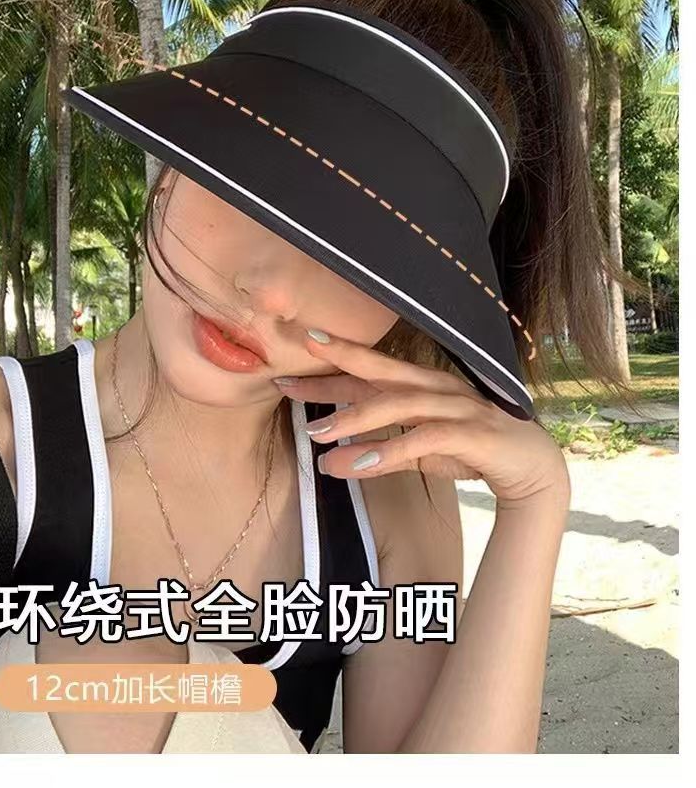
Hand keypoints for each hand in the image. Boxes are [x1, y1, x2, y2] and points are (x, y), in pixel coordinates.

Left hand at [275, 328, 569, 507]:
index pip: (371, 372)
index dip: (333, 365)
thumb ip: (377, 453)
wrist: (534, 470)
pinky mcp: (472, 433)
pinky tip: (359, 464)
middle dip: (338, 365)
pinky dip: (391, 450)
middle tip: (294, 369)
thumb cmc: (471, 451)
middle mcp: (437, 389)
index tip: (294, 357)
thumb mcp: (417, 453)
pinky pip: (425, 439)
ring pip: (398, 404)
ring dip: (355, 419)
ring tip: (318, 436)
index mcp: (424, 386)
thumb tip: (329, 464)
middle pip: (382, 371)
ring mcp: (456, 408)